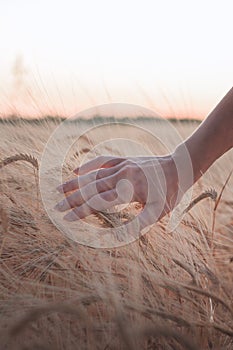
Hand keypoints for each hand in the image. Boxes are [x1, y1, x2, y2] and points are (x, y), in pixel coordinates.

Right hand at [55, 154, 179, 231]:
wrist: (179, 167)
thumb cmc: (169, 193)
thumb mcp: (158, 213)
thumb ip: (137, 224)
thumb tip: (116, 238)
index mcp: (129, 189)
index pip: (99, 202)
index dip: (82, 211)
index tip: (67, 218)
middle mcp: (121, 175)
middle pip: (91, 188)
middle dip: (72, 198)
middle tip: (56, 206)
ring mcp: (121, 165)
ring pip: (92, 175)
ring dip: (74, 182)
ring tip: (58, 189)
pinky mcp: (123, 160)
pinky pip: (101, 161)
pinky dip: (87, 165)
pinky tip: (75, 170)